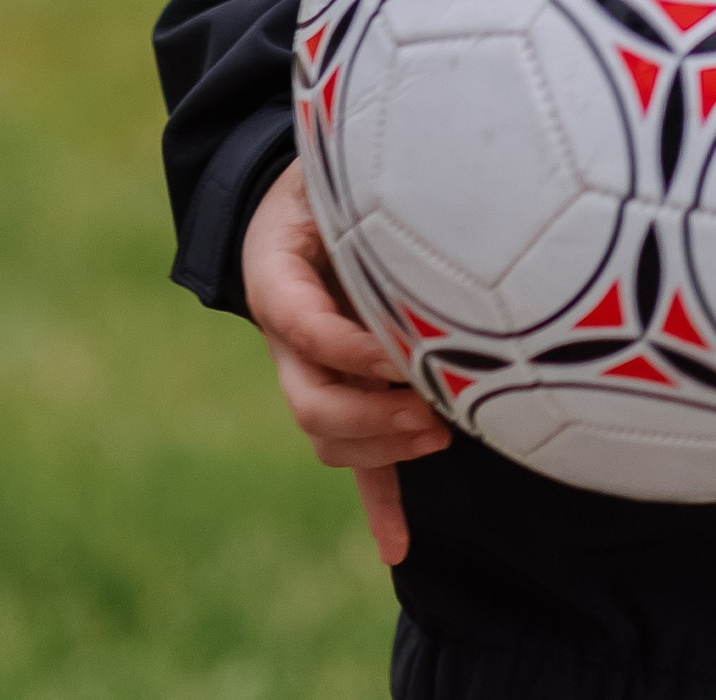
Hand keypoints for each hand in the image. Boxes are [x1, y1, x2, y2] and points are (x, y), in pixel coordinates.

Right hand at [240, 158, 448, 563]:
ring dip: (383, 450)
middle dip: (372, 415)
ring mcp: (311, 373)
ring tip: (440, 433)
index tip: (403, 352)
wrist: (305, 200)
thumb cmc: (328, 177)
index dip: (349, 347)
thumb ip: (363, 188)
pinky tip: (397, 546)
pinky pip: (356, 460)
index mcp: (275, 276)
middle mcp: (287, 337)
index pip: (300, 324)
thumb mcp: (332, 169)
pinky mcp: (344, 395)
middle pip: (311, 402)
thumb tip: (434, 185)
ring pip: (331, 437)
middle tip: (431, 407)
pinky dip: (379, 505)